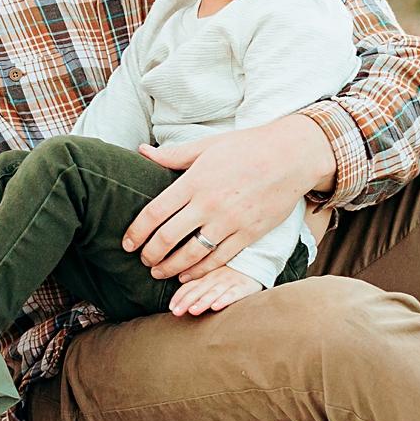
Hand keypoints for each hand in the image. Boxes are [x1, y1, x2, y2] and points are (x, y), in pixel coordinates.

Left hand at [121, 114, 334, 281]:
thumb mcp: (207, 146)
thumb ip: (172, 155)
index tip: (127, 243)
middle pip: (168, 238)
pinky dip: (199, 271)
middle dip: (150, 254)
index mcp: (194, 181)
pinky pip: (219, 258)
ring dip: (170, 267)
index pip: (154, 213)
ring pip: (191, 254)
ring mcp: (230, 221)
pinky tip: (187, 274)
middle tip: (142, 261)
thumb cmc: (247, 147)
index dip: (136, 232)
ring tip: (159, 272)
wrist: (292, 155)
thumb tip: (140, 151)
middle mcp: (209, 204)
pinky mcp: (249, 233)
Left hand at [168, 265, 264, 315]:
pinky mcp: (243, 287)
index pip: (189, 286)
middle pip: (198, 290)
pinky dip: (224, 300)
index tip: (171, 308)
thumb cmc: (231, 273)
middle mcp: (215, 278)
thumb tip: (177, 293)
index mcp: (206, 276)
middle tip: (176, 312)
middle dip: (186, 301)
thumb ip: (196, 284)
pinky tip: (216, 307)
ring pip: (213, 292)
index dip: (179, 296)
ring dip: (202, 302)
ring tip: (193, 311)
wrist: (256, 261)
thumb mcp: (212, 276)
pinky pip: (233, 294)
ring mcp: (229, 282)